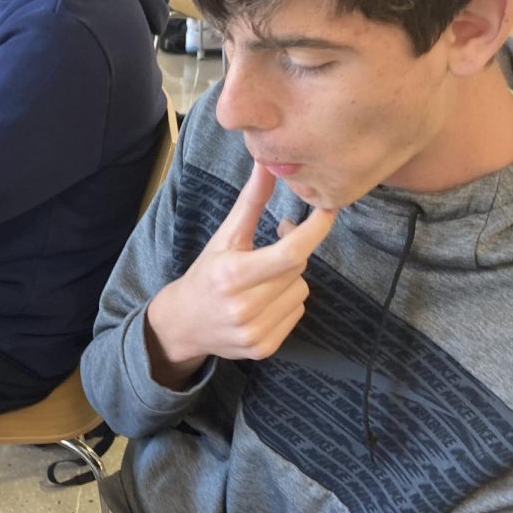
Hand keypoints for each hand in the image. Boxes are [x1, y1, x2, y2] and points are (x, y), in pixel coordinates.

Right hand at [145, 164, 335, 384]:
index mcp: (232, 275)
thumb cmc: (206, 274)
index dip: (315, 229)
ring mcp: (255, 332)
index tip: (329, 210)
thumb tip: (267, 163)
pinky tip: (264, 301)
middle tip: (274, 244)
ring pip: (301, 290)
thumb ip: (250, 202)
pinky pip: (297, 312)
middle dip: (291, 252)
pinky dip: (287, 302)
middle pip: (297, 268)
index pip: (289, 252)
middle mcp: (243, 307)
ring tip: (263, 278)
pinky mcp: (264, 348)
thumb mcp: (224, 237)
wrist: (183, 325)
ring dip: (290, 279)